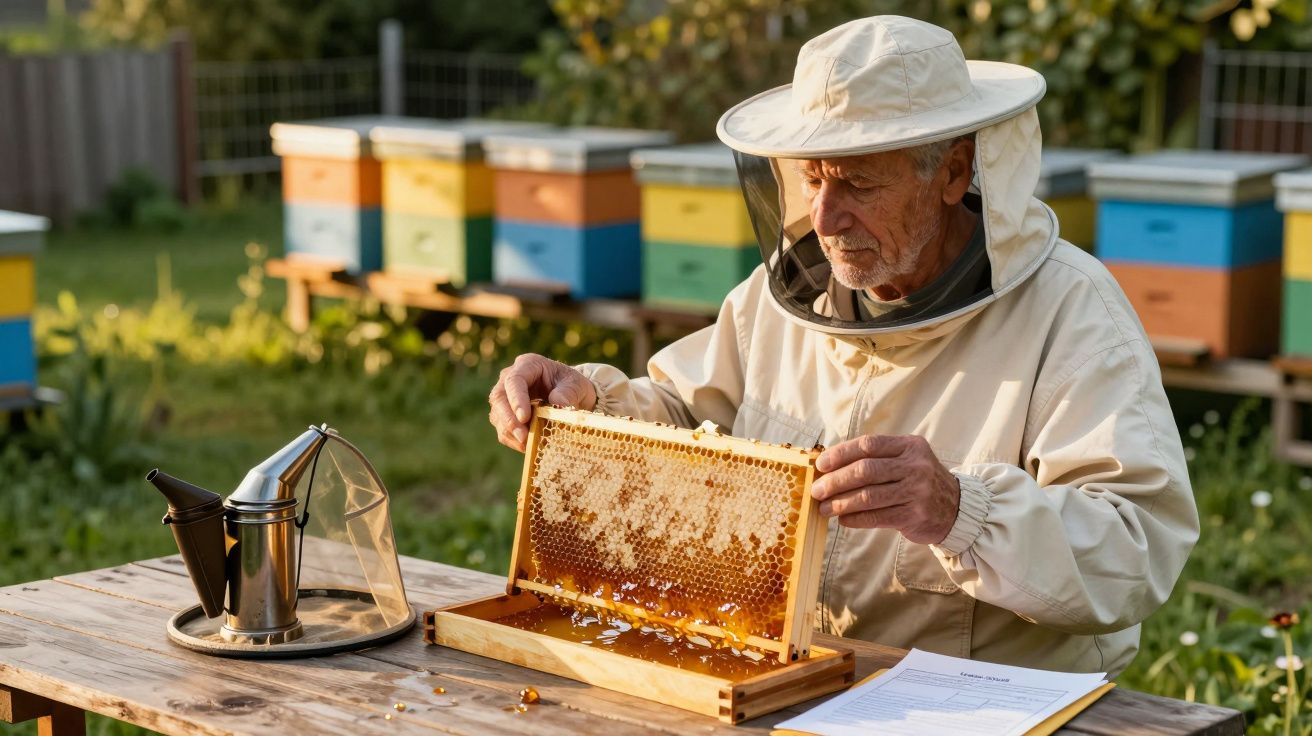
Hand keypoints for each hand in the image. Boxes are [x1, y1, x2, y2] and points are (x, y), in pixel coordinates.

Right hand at [489, 354, 596, 450]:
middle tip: (523, 436)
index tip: (524, 417)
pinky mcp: (505, 416)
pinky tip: (528, 447)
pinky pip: (503, 430)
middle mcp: (510, 379)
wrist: (572, 396)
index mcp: (528, 365)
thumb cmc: (573, 386)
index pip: (514, 380)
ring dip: (510, 432)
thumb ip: (569, 392)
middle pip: (499, 398)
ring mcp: (505, 398)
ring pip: (497, 415)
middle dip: (509, 419)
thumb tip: (558, 404)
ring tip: (528, 445)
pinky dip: (513, 440)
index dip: (516, 399)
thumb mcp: (577, 385)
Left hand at [811, 435, 959, 543]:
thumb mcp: (906, 461)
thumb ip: (876, 459)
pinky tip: (843, 520)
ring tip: (824, 508)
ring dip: (841, 503)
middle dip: (835, 481)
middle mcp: (915, 466)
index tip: (820, 465)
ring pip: (869, 496)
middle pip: (865, 470)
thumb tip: (829, 466)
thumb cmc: (918, 482)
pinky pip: (878, 517)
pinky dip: (856, 519)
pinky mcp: (915, 515)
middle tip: (817, 490)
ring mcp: (917, 491)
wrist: (956, 508)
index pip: (868, 445)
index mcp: (909, 446)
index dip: (841, 454)